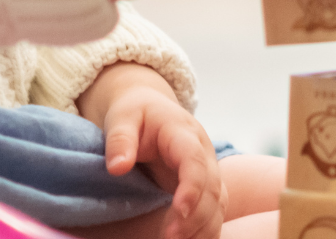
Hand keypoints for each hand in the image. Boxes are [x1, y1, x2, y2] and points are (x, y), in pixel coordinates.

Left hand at [78, 64, 221, 238]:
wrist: (150, 109)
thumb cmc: (135, 113)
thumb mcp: (123, 117)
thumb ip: (120, 139)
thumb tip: (117, 167)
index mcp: (184, 133)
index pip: (195, 161)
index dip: (192, 186)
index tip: (179, 210)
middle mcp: (204, 153)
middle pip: (212, 187)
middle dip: (195, 216)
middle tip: (169, 238)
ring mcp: (207, 171)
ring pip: (218, 203)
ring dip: (203, 227)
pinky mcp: (204, 187)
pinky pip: (214, 212)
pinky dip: (206, 230)